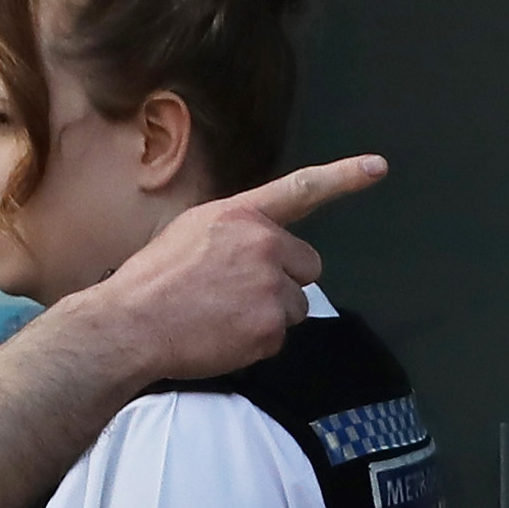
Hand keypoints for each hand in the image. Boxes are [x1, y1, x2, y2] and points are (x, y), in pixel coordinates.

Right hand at [78, 154, 390, 386]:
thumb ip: (235, 230)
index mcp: (241, 215)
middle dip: (284, 279)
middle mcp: (263, 244)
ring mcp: (271, 286)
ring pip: (296, 304)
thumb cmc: (153, 280)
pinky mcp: (272, 326)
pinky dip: (258, 340)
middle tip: (239, 292)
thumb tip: (259, 242)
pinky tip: (224, 334)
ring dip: (271, 312)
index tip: (377, 167)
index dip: (343, 177)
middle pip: (307, 265)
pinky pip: (281, 336)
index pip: (301, 189)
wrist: (131, 324)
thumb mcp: (191, 231)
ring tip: (224, 314)